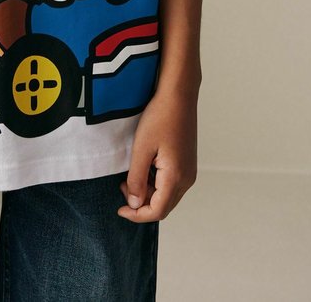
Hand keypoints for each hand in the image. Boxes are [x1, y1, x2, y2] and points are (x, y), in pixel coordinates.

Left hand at [117, 84, 197, 222]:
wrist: (179, 94)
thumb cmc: (160, 116)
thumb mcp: (141, 149)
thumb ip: (137, 179)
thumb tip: (135, 204)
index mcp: (176, 177)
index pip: (157, 211)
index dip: (137, 215)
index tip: (120, 209)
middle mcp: (187, 178)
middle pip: (164, 206)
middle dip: (142, 204)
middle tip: (124, 187)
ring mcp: (189, 170)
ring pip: (168, 196)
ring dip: (149, 193)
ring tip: (132, 176)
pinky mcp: (187, 163)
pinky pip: (172, 183)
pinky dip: (156, 184)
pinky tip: (145, 168)